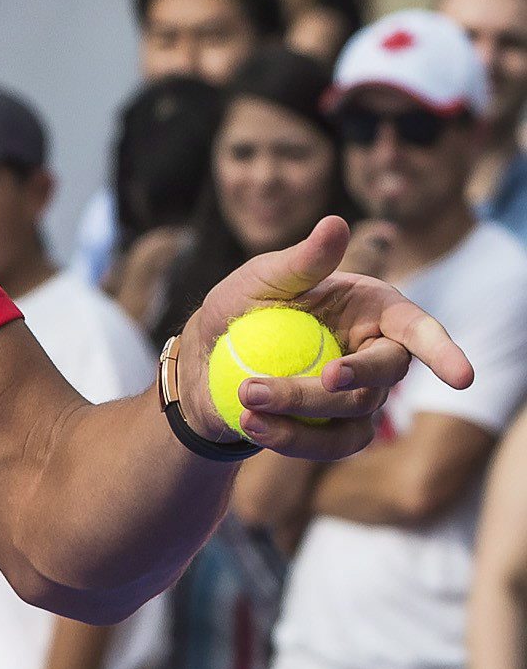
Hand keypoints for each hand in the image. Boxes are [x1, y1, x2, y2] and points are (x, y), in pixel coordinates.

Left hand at [178, 215, 473, 459]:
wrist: (208, 358)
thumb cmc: (244, 308)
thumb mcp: (263, 277)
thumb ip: (303, 259)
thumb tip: (335, 223)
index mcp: (374, 310)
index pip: (417, 330)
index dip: (441, 352)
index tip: (461, 377)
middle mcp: (376, 353)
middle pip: (386, 374)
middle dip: (352, 378)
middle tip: (321, 377)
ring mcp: (360, 397)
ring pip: (355, 413)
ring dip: (302, 408)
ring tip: (247, 395)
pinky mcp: (334, 431)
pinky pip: (327, 444)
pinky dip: (290, 438)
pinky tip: (250, 423)